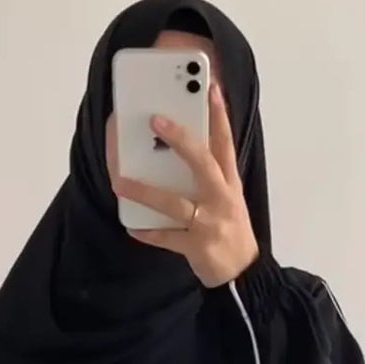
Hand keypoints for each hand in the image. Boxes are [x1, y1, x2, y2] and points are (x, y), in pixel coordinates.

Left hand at [114, 84, 258, 287]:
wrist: (244, 275)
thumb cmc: (230, 231)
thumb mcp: (228, 199)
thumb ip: (211, 176)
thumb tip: (182, 151)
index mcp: (229, 183)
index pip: (225, 143)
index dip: (219, 115)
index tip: (210, 88)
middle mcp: (221, 198)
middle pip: (202, 162)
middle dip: (180, 140)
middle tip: (156, 119)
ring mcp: (209, 223)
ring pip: (175, 202)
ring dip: (145, 191)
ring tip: (120, 182)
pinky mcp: (197, 247)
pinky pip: (167, 238)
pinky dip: (148, 233)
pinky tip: (131, 227)